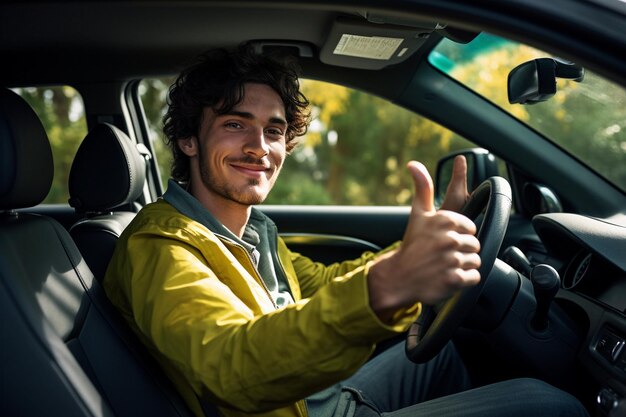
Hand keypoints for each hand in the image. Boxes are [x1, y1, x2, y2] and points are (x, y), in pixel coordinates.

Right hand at [367, 160, 480, 321]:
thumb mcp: (418, 214)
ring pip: (475, 261)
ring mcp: (451, 260)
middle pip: (474, 244)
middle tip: (443, 255)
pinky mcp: (453, 279)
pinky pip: (474, 277)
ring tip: (445, 266)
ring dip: (463, 266)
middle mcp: (448, 239)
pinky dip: (464, 279)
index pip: (470, 227)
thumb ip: (423, 188)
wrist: (398, 277)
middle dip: (461, 250)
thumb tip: (414, 164)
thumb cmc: (411, 245)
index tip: (444, 240)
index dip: (459, 235)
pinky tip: (448, 276)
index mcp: (444, 220)